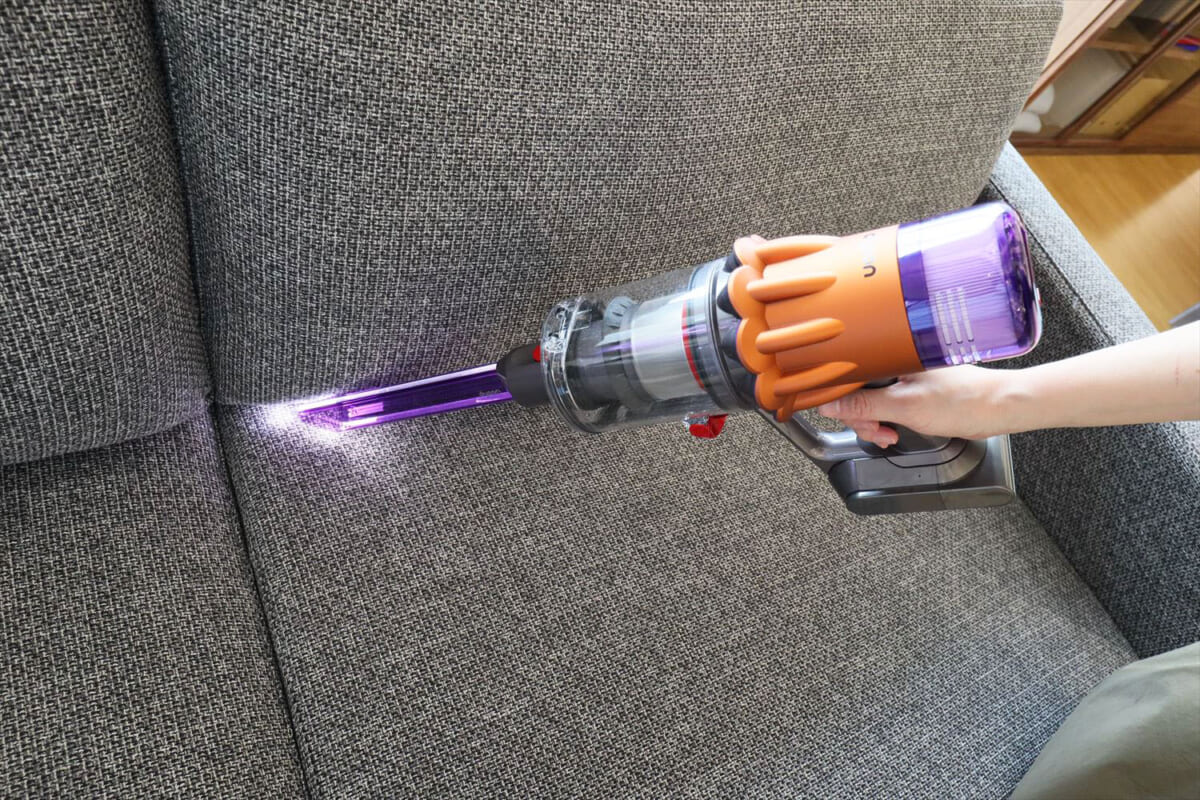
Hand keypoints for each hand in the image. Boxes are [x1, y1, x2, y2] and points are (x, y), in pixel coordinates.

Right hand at [816, 366, 1012, 446]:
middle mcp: (894, 363)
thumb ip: (863, 405)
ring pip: (871, 400)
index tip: (850, 419)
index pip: (848, 377)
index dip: (842, 401)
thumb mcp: (904, 407)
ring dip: (875, 421)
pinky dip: (887, 419)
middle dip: (862, 417)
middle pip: (857, 391)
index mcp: (889, 357)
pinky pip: (887, 403)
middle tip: (877, 431)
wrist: (997, 407)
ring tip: (889, 434)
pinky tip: (895, 429)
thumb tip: (829, 405)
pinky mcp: (912, 388)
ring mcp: (903, 376)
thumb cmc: (963, 401)